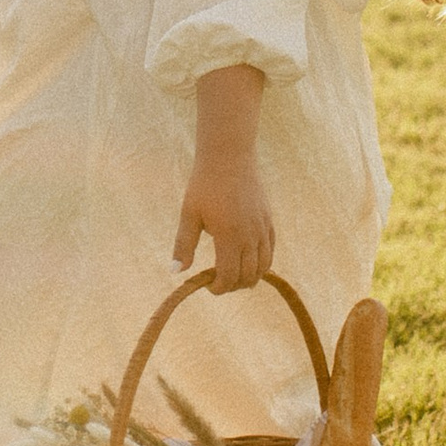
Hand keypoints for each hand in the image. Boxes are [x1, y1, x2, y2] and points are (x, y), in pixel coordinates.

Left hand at [174, 146, 275, 288]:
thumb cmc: (204, 185)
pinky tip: (249, 262)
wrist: (229, 157)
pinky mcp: (268, 220)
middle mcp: (250, 235)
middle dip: (233, 285)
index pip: (229, 276)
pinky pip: (270, 251)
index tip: (208, 286)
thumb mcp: (189, 214)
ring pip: (263, 266)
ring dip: (250, 277)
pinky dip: (262, 263)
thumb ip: (183, 245)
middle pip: (248, 276)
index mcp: (229, 236)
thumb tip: (176, 272)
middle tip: (218, 282)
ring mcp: (262, 228)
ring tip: (234, 276)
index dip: (219, 288)